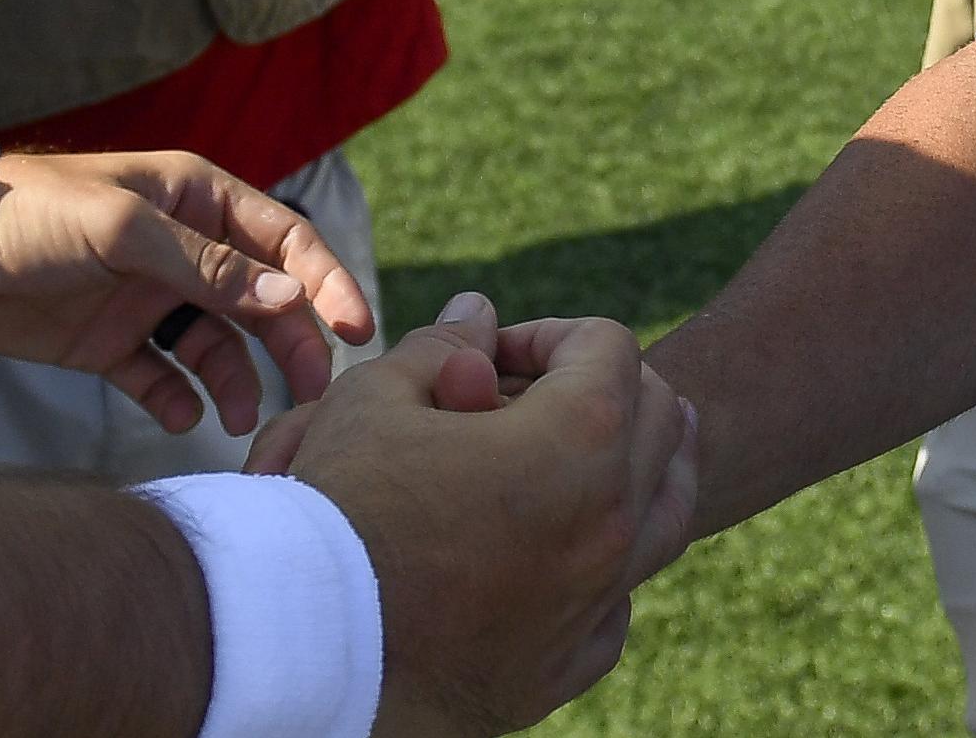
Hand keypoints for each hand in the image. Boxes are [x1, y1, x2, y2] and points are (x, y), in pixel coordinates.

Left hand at [0, 150, 374, 440]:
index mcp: (194, 198)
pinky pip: (161, 376)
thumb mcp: (124, 230)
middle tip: (310, 393)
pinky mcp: (109, 342)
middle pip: (260, 298)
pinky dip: (178, 400)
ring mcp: (146, 296)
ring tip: (239, 420)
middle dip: (291, 343)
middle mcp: (180, 247)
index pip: (282, 239)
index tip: (357, 329)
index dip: (325, 280)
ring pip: (217, 344)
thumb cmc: (31, 216)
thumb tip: (291, 295)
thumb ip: (207, 267)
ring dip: (237, 380)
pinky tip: (180, 418)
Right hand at [256, 295, 702, 737]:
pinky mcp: (572, 662)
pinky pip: (620, 598)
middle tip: (532, 395)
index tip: (492, 356)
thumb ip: (442, 347)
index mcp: (579, 437)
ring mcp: (600, 595)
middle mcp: (612, 517)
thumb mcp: (376, 399)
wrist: (306, 649)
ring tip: (586, 453)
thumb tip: (479, 313)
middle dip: (603, 389)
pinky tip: (557, 551)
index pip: (608, 346)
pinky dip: (603, 563)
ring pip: (668, 510)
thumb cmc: (337, 511)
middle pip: (662, 418)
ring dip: (638, 467)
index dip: (548, 334)